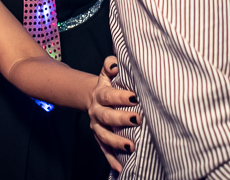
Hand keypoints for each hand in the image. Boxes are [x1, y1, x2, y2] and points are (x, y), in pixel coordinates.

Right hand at [89, 56, 141, 172]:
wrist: (92, 96)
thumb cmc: (108, 83)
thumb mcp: (108, 71)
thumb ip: (111, 64)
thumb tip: (115, 62)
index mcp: (100, 94)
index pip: (109, 95)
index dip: (121, 96)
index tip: (135, 97)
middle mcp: (97, 111)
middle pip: (107, 116)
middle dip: (121, 118)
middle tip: (138, 119)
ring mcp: (97, 126)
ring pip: (104, 135)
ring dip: (116, 142)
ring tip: (131, 147)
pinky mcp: (99, 137)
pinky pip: (104, 149)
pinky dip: (111, 159)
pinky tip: (120, 168)